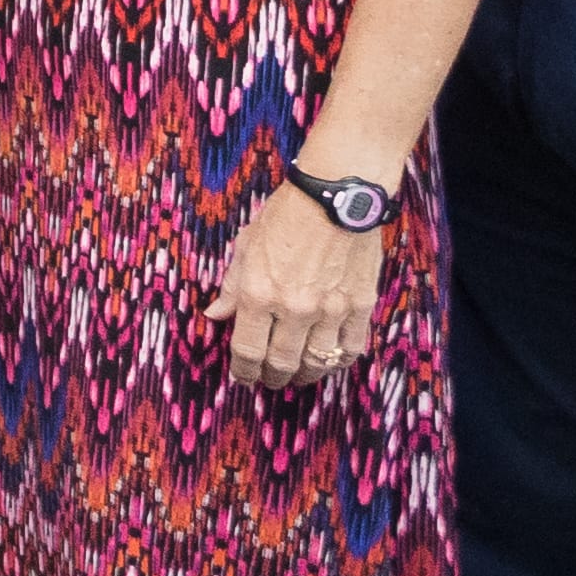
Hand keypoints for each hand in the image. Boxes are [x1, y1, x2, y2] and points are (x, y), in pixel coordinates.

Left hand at [210, 175, 389, 389]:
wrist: (338, 195)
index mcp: (260, 293)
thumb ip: (232, 287)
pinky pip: (351, 348)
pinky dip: (338, 361)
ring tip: (298, 374)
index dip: (243, 371)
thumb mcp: (246, 246)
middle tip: (269, 380)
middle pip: (282, 364)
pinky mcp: (360, 305)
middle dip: (272, 378)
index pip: (247, 351)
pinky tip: (329, 360)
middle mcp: (295, 308)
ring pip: (317, 363)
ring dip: (305, 374)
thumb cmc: (287, 215)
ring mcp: (331, 309)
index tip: (242, 377)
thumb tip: (214, 315)